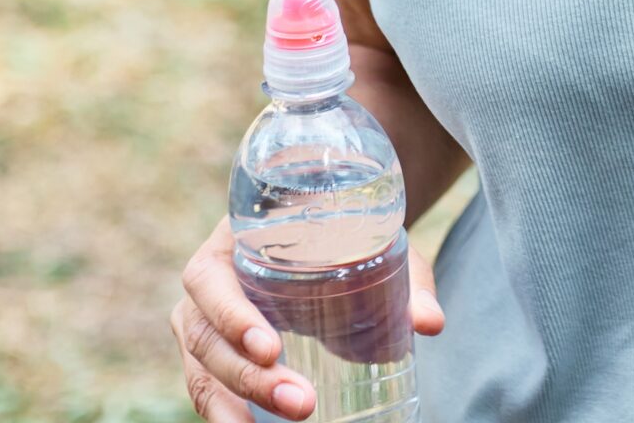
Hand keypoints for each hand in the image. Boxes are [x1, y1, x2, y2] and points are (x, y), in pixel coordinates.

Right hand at [173, 216, 446, 420]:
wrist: (330, 230)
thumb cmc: (343, 232)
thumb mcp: (372, 242)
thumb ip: (404, 278)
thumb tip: (430, 322)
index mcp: (231, 240)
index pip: (210, 279)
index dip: (232, 316)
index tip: (273, 348)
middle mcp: (207, 284)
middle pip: (206, 337)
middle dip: (250, 378)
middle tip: (301, 403)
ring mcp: (204, 322)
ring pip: (202, 371)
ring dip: (238, 404)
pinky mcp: (214, 355)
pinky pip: (208, 390)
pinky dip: (227, 415)